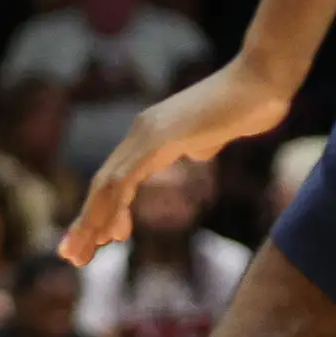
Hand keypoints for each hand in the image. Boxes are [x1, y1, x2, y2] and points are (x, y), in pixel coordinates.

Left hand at [60, 53, 294, 261]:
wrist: (263, 79)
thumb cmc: (247, 104)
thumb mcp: (216, 134)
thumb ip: (200, 143)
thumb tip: (196, 152)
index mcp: (152, 133)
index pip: (116, 177)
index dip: (103, 209)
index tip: (100, 240)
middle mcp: (142, 131)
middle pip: (103, 182)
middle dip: (86, 222)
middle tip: (72, 256)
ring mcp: (149, 132)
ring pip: (108, 184)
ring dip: (92, 222)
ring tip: (81, 254)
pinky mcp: (161, 137)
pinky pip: (128, 178)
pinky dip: (114, 207)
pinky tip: (112, 234)